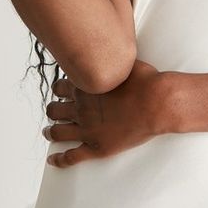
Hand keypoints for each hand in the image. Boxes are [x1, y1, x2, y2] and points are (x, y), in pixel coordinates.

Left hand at [43, 59, 167, 166]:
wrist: (158, 102)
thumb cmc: (147, 81)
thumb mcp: (125, 61)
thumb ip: (113, 59)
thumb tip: (114, 48)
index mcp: (85, 87)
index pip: (60, 86)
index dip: (59, 88)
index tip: (61, 90)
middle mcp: (81, 108)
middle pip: (55, 109)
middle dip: (53, 109)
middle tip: (55, 111)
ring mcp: (87, 129)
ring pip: (58, 132)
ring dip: (51, 132)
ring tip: (49, 132)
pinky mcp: (97, 147)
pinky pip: (71, 157)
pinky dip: (58, 159)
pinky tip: (52, 160)